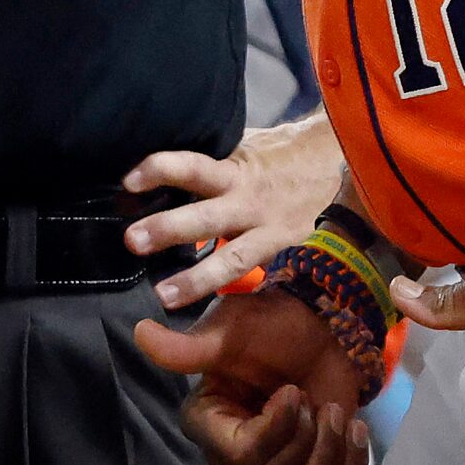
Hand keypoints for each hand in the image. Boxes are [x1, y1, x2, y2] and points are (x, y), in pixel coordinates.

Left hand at [124, 113, 344, 308]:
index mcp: (236, 171)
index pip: (194, 167)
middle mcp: (251, 203)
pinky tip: (212, 318)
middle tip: (133, 241)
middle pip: (208, 217)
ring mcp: (270, 233)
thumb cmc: (274, 154)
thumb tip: (158, 152)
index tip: (129, 180)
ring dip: (197, 279)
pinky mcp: (285, 255)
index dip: (163, 169)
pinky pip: (255, 276)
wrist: (334, 164)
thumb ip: (208, 160)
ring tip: (164, 296)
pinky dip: (231, 293)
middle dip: (170, 229)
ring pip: (233, 259)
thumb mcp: (240, 146)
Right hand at [135, 289, 370, 464]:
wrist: (320, 329)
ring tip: (338, 414)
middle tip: (311, 396)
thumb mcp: (230, 331)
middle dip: (305, 438)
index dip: (274, 431)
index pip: (239, 456)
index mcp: (208, 424)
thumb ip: (190, 346)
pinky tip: (354, 429)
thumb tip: (140, 334)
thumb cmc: (270, 327)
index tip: (291, 391)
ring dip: (329, 455)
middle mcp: (234, 457)